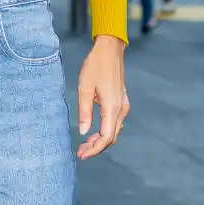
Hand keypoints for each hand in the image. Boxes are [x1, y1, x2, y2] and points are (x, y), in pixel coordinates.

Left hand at [77, 35, 128, 159]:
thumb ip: (84, 112)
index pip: (106, 138)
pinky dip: (105, 131)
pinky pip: (115, 123)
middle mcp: (121, 109)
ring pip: (114, 131)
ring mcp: (123, 106)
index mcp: (112, 108)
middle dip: (96, 147)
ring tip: (85, 143)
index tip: (81, 155)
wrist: (110, 50)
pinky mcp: (122, 102)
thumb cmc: (95, 66)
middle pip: (111, 137)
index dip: (94, 149)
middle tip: (80, 151)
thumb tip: (84, 132)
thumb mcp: (84, 88)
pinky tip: (94, 130)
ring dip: (101, 140)